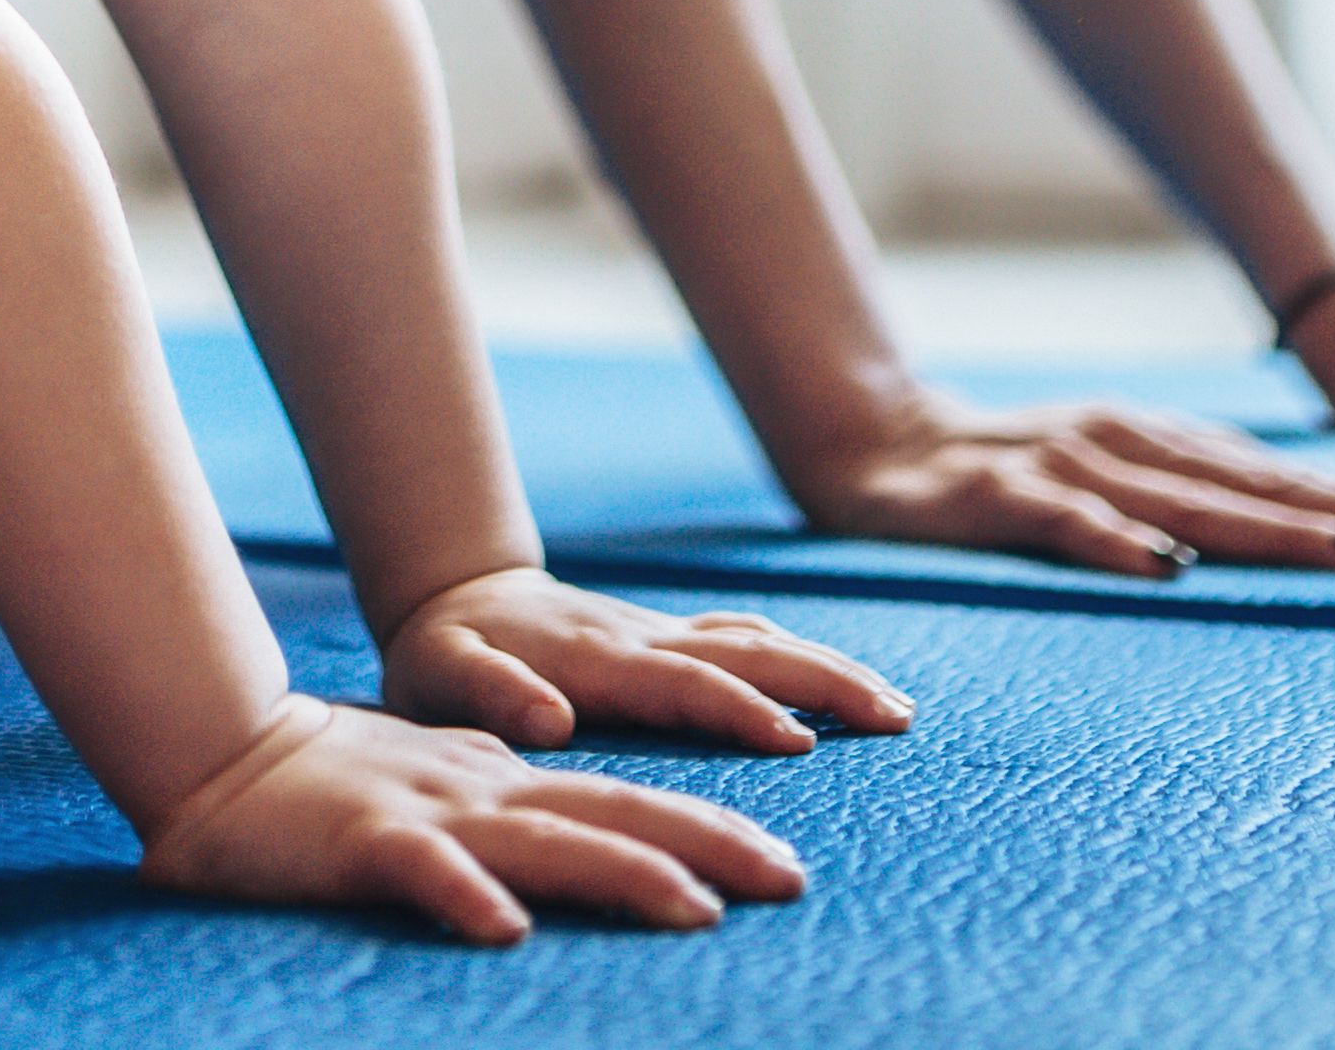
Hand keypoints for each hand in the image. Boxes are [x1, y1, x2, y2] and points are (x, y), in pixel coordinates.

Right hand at [137, 694, 810, 944]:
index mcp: (507, 783)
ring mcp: (430, 812)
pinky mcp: (366, 841)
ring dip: (623, 871)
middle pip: (616, 814)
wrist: (226, 760)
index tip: (786, 866)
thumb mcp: (445, 799)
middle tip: (792, 880)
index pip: (628, 805)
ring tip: (695, 907)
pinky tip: (504, 929)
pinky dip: (465, 894)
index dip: (711, 831)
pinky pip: (422, 871)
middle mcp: (486, 790)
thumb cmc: (336, 792)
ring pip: (543, 839)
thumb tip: (588, 847)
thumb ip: (514, 817)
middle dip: (710, 844)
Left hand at [379, 566, 910, 755]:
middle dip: (820, 680)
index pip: (679, 683)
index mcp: (593, 659)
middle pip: (744, 651)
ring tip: (896, 708)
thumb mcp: (439, 676)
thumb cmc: (442, 657)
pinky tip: (841, 682)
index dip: (736, 708)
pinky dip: (798, 655)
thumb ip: (487, 692)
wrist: (454, 597)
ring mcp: (661, 632)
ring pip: (758, 639)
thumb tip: (550, 718)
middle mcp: (640, 638)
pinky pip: (744, 637)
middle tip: (892, 717)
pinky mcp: (669, 635)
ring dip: (828, 667)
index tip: (796, 738)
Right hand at [795, 390, 1334, 574]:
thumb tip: (1299, 538)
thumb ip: (1188, 504)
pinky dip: (1117, 543)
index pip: (1283, 475)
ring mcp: (1064, 466)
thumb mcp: (1108, 481)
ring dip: (1272, 529)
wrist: (864, 441)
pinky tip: (1167, 567)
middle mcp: (1126, 443)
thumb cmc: (1001, 478)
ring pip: (1185, 503)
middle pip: (1257, 486)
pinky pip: (1064, 524)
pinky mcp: (997, 497)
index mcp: (1159, 442)